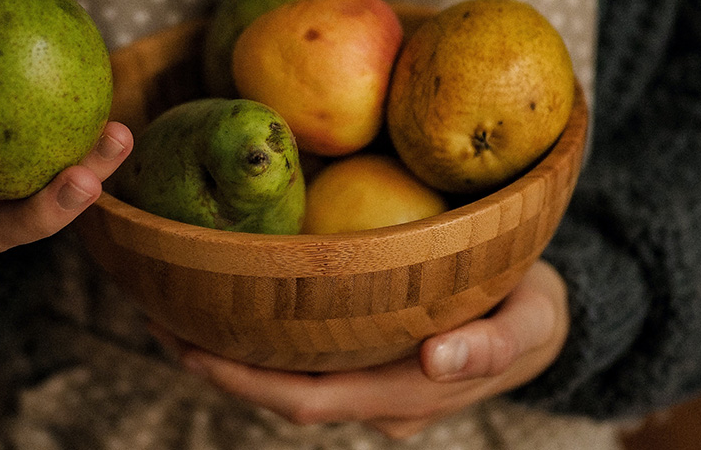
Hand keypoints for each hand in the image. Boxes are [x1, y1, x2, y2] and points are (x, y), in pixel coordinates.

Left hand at [152, 260, 568, 439]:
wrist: (545, 321)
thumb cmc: (536, 313)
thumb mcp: (531, 323)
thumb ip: (489, 346)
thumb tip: (435, 364)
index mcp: (401, 395)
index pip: (305, 399)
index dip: (241, 381)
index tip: (186, 347)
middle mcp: (374, 398)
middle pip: (279, 394)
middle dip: (214, 366)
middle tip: (155, 317)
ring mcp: (368, 382)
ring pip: (285, 377)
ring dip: (229, 352)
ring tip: (174, 307)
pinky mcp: (367, 357)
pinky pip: (304, 355)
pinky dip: (261, 337)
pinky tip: (231, 301)